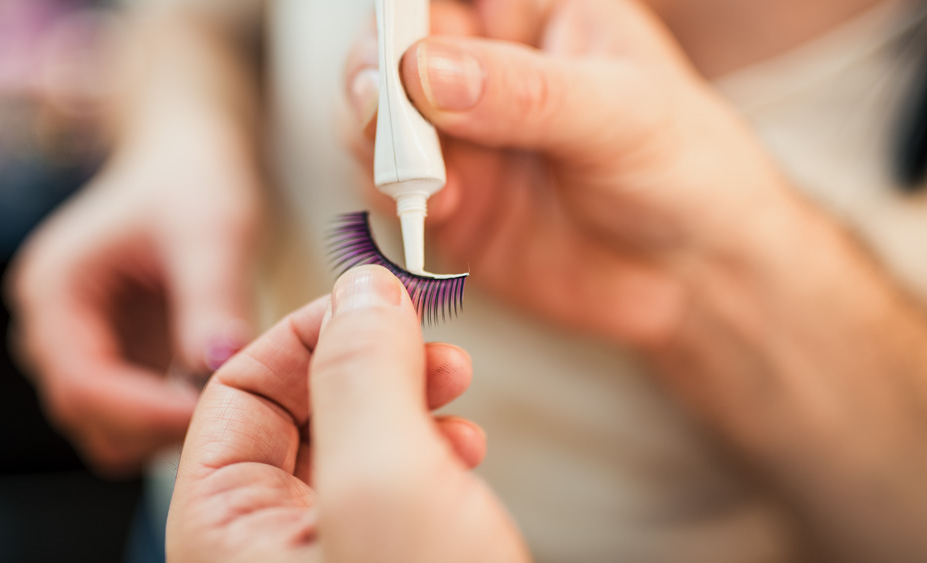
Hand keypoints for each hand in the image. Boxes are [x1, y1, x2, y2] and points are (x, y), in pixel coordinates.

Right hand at [6, 130, 262, 475]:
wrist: (186, 167)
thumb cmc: (191, 185)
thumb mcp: (211, 233)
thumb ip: (211, 299)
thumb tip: (217, 366)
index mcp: (54, 291)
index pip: (81, 383)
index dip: (144, 411)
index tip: (208, 414)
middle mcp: (52, 329)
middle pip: (88, 417)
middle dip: (156, 424)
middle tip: (230, 410)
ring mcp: (81, 349)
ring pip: (110, 428)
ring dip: (165, 427)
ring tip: (228, 395)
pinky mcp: (115, 360)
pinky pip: (135, 415)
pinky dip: (173, 415)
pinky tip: (218, 390)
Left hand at [167, 265, 528, 562]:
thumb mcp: (385, 487)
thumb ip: (361, 377)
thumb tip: (362, 290)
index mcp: (223, 530)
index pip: (236, 391)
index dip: (310, 332)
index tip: (380, 299)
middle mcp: (258, 542)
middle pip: (295, 410)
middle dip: (366, 361)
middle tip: (427, 339)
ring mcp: (317, 552)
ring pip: (346, 440)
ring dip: (403, 397)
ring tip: (452, 385)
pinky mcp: (375, 556)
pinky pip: (382, 480)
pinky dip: (425, 447)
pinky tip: (462, 447)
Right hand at [345, 0, 802, 345]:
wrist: (697, 274)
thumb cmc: (685, 167)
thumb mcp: (619, 113)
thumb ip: (525, 93)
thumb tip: (425, 71)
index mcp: (530, 16)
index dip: (406, 14)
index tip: (397, 43)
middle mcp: (485, 72)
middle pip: (392, 50)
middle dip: (377, 75)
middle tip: (384, 107)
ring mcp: (463, 139)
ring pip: (377, 120)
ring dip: (378, 140)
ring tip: (415, 168)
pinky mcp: (451, 203)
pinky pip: (392, 190)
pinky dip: (393, 196)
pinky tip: (430, 205)